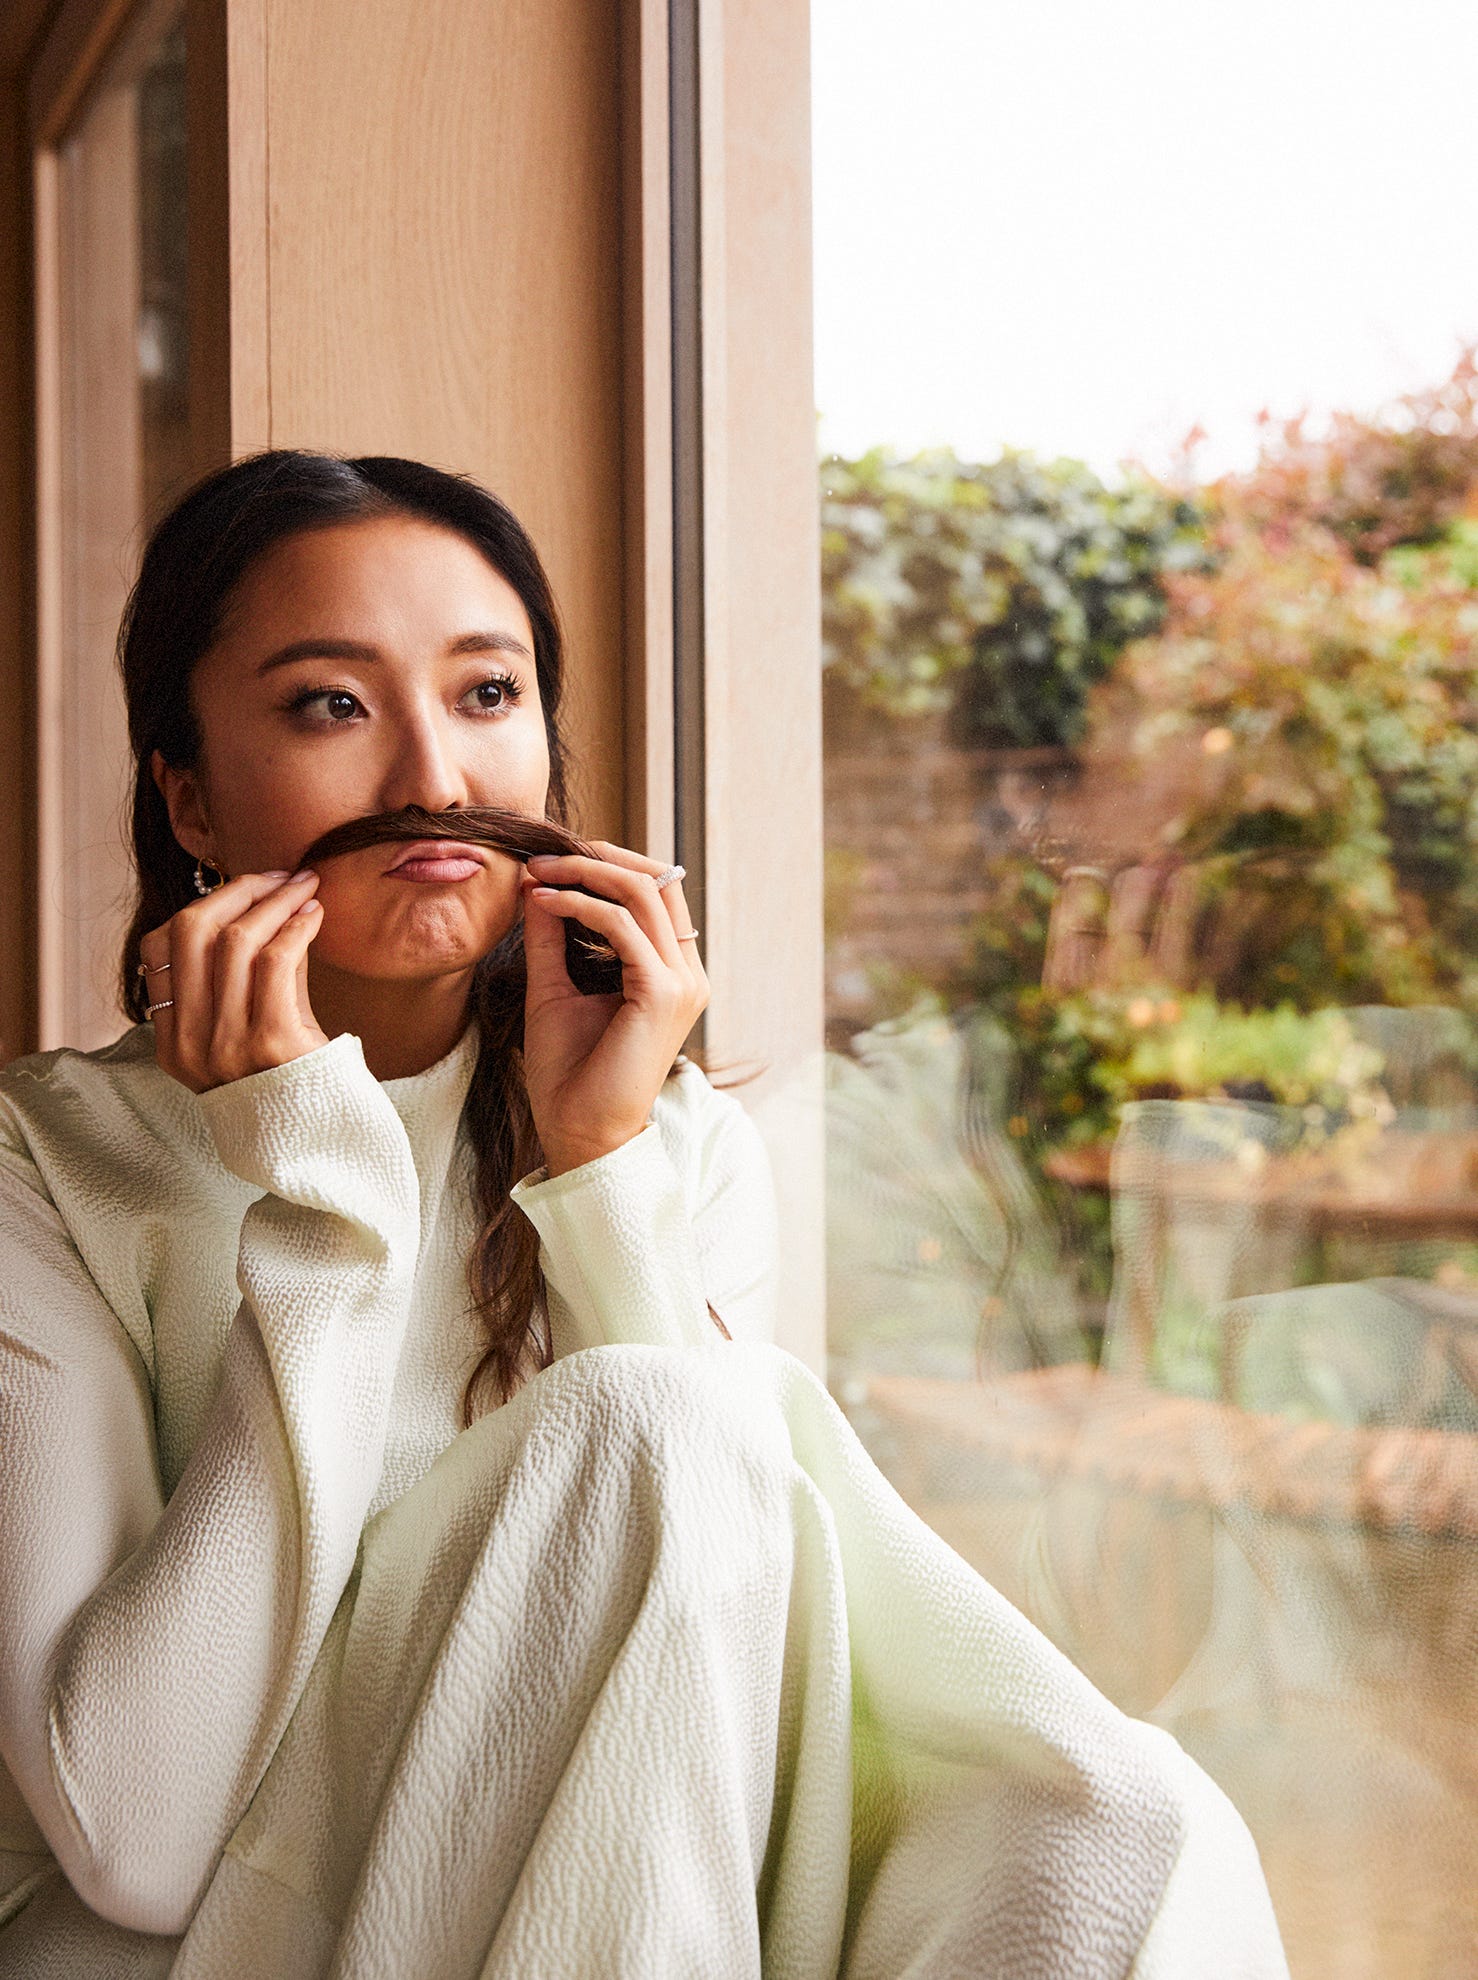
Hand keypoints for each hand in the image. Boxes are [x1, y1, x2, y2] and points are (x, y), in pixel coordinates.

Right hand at [138, 870, 330, 1093]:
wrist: (325, 1142)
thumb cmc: (296, 1082)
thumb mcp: (258, 1025)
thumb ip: (253, 974)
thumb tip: (270, 903)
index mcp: (173, 1043)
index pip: (158, 951)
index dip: (201, 908)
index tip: (243, 889)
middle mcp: (190, 1044)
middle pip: (191, 933)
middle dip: (237, 890)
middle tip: (279, 875)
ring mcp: (225, 1045)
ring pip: (235, 940)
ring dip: (274, 901)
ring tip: (305, 887)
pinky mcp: (270, 1043)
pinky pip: (275, 961)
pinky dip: (295, 927)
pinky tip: (314, 915)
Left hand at [519, 842, 706, 1176]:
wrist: (579, 1132)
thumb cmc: (569, 1072)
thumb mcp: (554, 986)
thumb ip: (551, 935)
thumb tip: (535, 882)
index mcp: (672, 973)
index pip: (656, 893)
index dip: (609, 864)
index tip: (553, 860)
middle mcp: (688, 973)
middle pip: (657, 881)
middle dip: (598, 857)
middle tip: (543, 855)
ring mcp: (681, 983)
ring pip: (643, 893)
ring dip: (586, 873)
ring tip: (538, 873)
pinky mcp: (661, 993)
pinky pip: (622, 926)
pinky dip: (580, 906)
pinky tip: (544, 904)